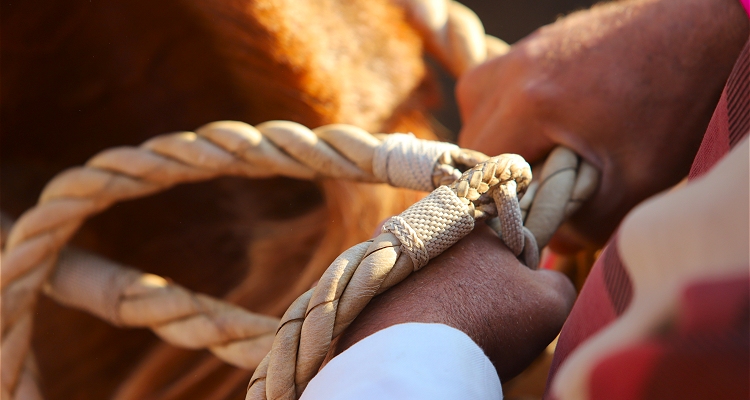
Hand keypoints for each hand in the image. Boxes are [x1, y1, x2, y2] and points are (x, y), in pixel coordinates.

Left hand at [327, 225, 575, 380]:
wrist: (415, 358)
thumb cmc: (488, 322)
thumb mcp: (550, 302)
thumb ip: (557, 281)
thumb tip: (543, 279)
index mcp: (468, 223)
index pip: (501, 243)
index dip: (514, 275)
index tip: (510, 302)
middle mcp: (421, 230)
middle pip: (460, 262)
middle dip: (472, 286)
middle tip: (479, 321)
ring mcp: (387, 261)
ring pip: (428, 281)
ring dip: (439, 300)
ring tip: (448, 332)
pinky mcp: (364, 291)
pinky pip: (397, 301)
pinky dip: (409, 317)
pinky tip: (422, 337)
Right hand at [457, 0, 748, 250]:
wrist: (708, 32)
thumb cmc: (677, 102)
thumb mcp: (637, 182)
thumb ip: (587, 224)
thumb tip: (554, 239)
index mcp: (529, 102)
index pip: (478, 166)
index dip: (496, 197)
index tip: (524, 213)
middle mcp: (515, 69)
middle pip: (470, 136)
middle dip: (495, 170)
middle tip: (536, 189)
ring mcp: (526, 48)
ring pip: (477, 104)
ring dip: (496, 136)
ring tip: (536, 155)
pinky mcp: (541, 40)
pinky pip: (498, 81)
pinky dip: (510, 108)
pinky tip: (549, 123)